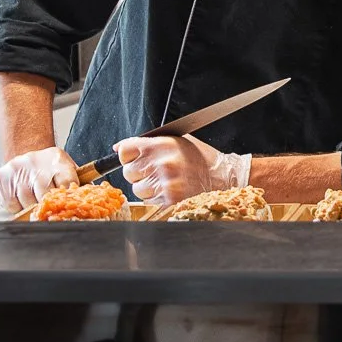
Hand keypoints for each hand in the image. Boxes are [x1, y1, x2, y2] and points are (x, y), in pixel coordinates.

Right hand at [0, 146, 79, 212]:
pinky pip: (10, 204)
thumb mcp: (68, 171)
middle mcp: (35, 162)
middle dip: (48, 207)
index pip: (67, 181)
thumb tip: (94, 201)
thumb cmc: (51, 171)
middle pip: (44, 195)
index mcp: (58, 160)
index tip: (67, 206)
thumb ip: (79, 185)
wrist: (27, 158)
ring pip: (26, 202)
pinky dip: (17, 208)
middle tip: (50, 211)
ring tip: (35, 203)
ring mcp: (15, 169)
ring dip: (32, 208)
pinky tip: (21, 200)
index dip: (68, 198)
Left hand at [115, 133, 250, 204]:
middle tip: (155, 171)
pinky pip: (148, 200)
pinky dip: (155, 197)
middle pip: (128, 171)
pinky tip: (169, 189)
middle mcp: (162, 163)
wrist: (222, 175)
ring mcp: (166, 183)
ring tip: (164, 181)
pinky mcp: (170, 199)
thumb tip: (118, 148)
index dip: (128, 155)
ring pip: (137, 189)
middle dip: (138, 173)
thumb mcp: (176, 140)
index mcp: (163, 145)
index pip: (126, 150)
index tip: (134, 158)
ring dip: (146, 187)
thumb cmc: (200, 157)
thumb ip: (148, 143)